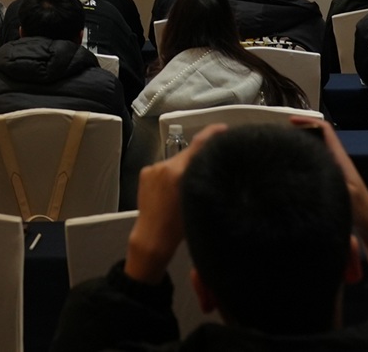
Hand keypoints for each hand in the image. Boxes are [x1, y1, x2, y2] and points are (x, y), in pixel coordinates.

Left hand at [125, 124, 226, 283]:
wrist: (152, 238)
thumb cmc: (178, 228)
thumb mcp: (198, 201)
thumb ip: (202, 180)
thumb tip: (212, 168)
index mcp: (179, 172)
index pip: (199, 144)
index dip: (212, 133)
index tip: (222, 128)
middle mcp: (165, 166)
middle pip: (187, 154)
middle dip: (197, 159)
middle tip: (207, 168)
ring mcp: (153, 169)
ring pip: (175, 162)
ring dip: (181, 169)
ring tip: (185, 188)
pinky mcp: (145, 173)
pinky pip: (163, 169)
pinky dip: (169, 175)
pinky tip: (170, 191)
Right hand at [286, 115, 367, 283]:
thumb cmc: (359, 207)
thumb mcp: (344, 191)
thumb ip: (332, 179)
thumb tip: (308, 168)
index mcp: (339, 157)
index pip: (325, 130)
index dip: (309, 121)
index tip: (290, 120)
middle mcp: (335, 159)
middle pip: (318, 136)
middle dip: (301, 130)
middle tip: (281, 134)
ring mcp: (333, 169)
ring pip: (315, 149)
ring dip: (301, 145)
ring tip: (282, 148)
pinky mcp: (330, 180)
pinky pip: (314, 163)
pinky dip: (303, 160)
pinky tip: (293, 169)